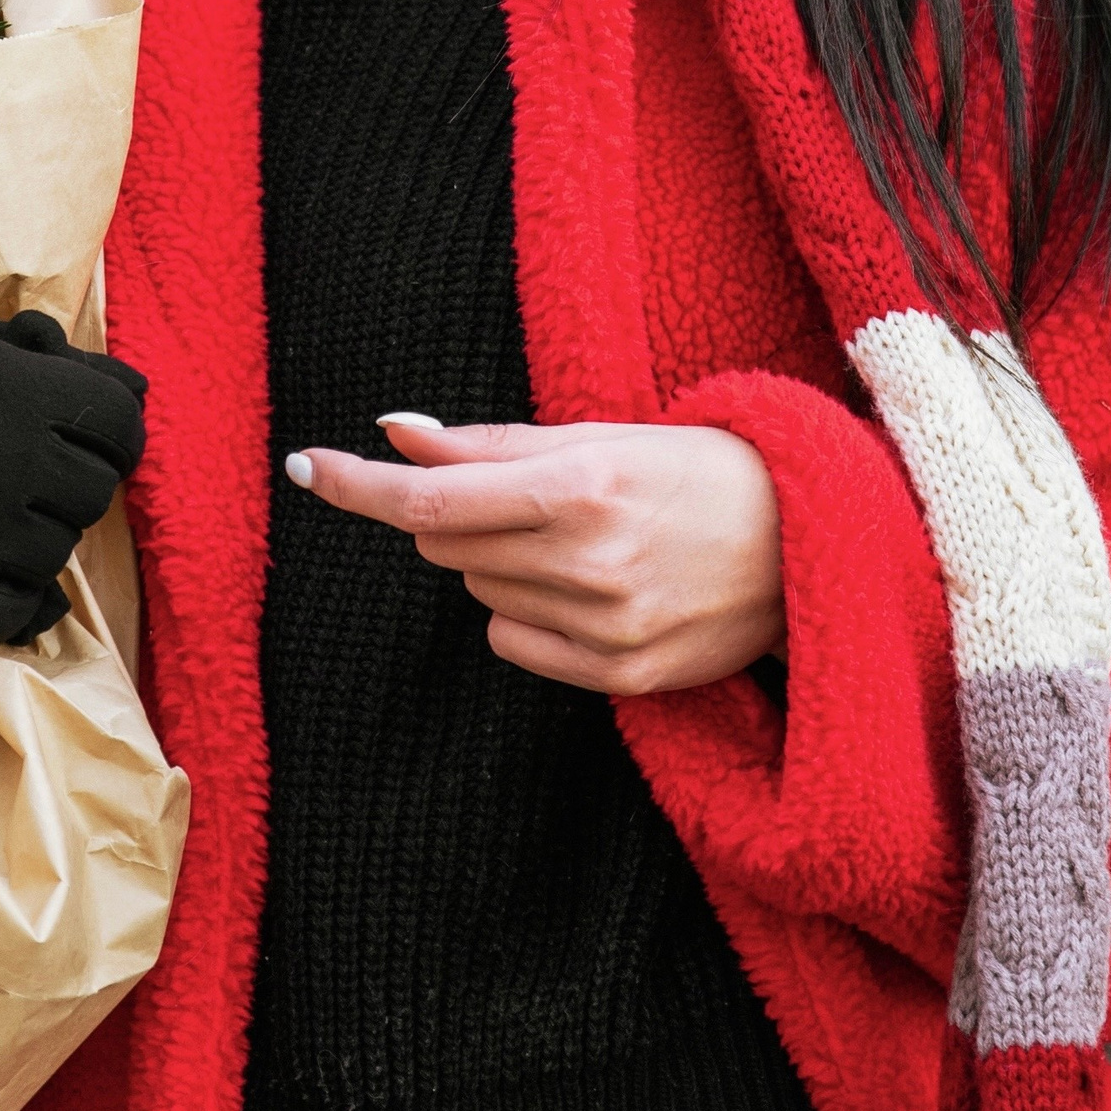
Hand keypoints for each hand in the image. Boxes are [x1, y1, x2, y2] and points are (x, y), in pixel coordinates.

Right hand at [0, 297, 146, 646]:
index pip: (121, 422)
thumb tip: (137, 391)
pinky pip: (9, 616)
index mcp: (4, 379)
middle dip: (68, 486)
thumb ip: (36, 357)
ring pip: (57, 555)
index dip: (109, 432)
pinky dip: (7, 605)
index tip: (78, 438)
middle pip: (95, 491)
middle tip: (19, 478)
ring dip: (32, 542)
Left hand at [288, 415, 783, 695]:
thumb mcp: (599, 435)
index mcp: (580, 487)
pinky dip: (529, 613)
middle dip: (460, 514)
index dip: (355, 485)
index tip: (304, 467)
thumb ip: (488, 443)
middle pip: (445, 545)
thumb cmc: (698, 470)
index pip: (429, 499)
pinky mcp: (621, 678)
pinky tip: (590, 588)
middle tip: (527, 495)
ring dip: (502, 561)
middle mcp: (588, 561)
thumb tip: (395, 432)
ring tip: (583, 540)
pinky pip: (514, 645)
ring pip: (479, 592)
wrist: (806, 542)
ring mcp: (605, 627)